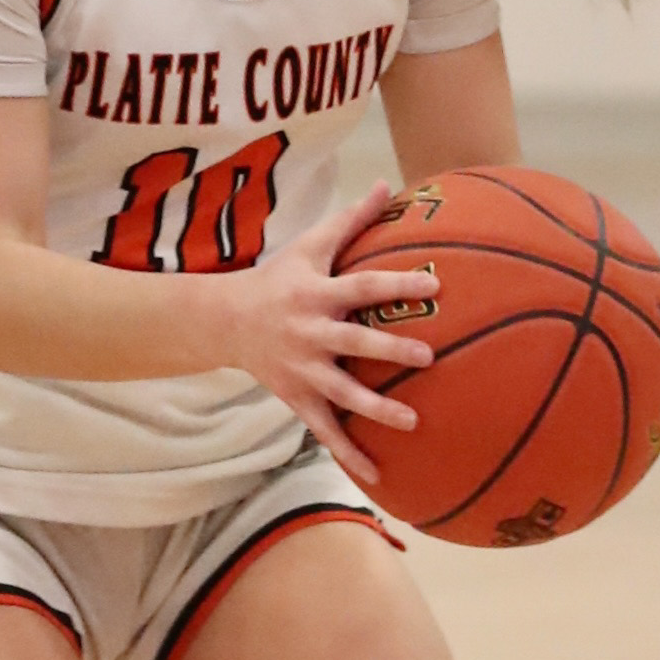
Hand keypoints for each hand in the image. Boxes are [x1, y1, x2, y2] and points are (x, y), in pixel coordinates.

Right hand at [212, 181, 441, 484]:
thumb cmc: (278, 278)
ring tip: (412, 420)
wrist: (224, 322)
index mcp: (317, 294)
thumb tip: (386, 184)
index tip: (435, 285)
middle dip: (388, 349)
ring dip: (375, 409)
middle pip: (353, 343)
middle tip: (427, 356)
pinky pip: (324, 431)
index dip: (398, 285)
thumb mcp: (309, 246)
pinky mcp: (296, 398)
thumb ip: (351, 220)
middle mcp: (310, 333)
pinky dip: (349, 454)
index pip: (363, 287)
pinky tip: (377, 475)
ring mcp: (302, 370)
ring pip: (341, 394)